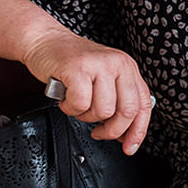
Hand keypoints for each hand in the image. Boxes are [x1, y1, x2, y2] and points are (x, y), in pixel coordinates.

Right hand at [26, 29, 154, 154]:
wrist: (45, 40)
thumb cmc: (71, 63)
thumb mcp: (103, 78)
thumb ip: (117, 101)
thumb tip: (126, 134)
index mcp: (128, 68)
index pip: (142, 105)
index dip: (137, 131)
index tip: (129, 146)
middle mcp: (117, 64)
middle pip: (126, 111)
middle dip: (111, 130)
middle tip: (98, 131)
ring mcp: (99, 65)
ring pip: (102, 111)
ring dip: (85, 116)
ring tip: (76, 104)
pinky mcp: (78, 68)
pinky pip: (80, 104)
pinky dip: (70, 108)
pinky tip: (66, 98)